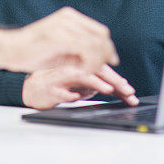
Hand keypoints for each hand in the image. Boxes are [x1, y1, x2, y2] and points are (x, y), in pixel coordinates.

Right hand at [0, 7, 119, 72]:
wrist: (8, 48)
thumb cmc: (30, 50)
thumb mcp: (58, 47)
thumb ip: (76, 49)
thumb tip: (96, 58)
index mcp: (69, 17)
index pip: (98, 30)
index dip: (107, 47)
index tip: (111, 60)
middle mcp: (68, 18)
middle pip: (100, 36)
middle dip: (107, 54)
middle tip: (108, 69)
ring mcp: (64, 26)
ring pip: (95, 44)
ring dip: (98, 61)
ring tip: (93, 73)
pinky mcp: (60, 38)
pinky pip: (85, 50)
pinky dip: (89, 63)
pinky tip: (84, 72)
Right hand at [23, 64, 139, 109]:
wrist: (32, 88)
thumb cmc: (58, 84)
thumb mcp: (80, 84)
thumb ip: (96, 83)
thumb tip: (118, 87)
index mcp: (82, 65)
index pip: (104, 71)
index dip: (118, 81)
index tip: (130, 92)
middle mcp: (74, 67)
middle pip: (97, 71)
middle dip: (114, 82)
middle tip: (128, 92)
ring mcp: (63, 76)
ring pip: (81, 76)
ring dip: (96, 83)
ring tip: (109, 90)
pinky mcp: (51, 87)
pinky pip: (62, 91)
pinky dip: (70, 95)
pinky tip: (76, 97)